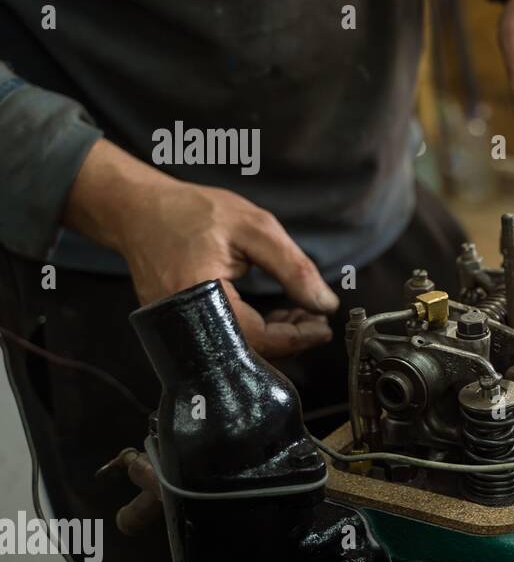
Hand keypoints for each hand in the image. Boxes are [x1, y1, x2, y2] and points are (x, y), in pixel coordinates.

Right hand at [65, 139, 338, 358]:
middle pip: (250, 352)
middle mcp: (184, 322)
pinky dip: (255, 331)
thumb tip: (325, 304)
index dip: (298, 337)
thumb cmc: (193, 212)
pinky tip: (275, 313)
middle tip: (316, 318)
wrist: (139, 209)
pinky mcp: (181, 326)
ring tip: (300, 312)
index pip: (260, 339)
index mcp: (201, 297)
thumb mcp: (255, 228)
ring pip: (239, 349)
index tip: (325, 327)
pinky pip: (225, 340)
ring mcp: (179, 328)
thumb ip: (293, 267)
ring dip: (275, 336)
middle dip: (290, 338)